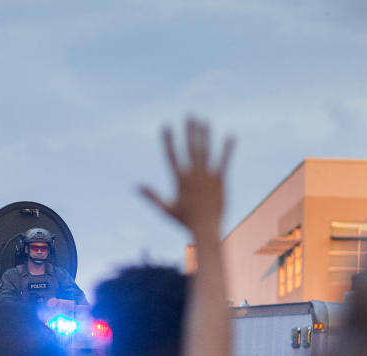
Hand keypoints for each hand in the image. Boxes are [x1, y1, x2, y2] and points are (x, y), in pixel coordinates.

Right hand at [139, 118, 232, 236]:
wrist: (206, 229)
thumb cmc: (184, 221)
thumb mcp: (165, 208)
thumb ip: (151, 195)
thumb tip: (136, 186)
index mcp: (179, 179)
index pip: (172, 155)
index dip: (168, 140)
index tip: (165, 126)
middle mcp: (193, 174)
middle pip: (190, 148)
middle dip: (189, 131)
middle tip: (189, 115)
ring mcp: (208, 176)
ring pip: (206, 151)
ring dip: (205, 135)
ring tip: (204, 121)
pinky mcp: (221, 180)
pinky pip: (224, 161)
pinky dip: (227, 148)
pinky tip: (230, 136)